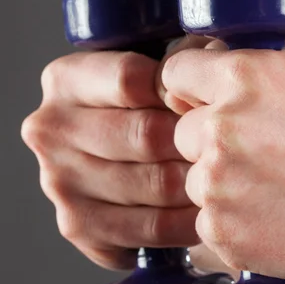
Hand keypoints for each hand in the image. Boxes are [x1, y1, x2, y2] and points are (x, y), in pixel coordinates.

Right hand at [21, 40, 210, 269]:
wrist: (119, 159)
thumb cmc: (147, 108)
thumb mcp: (155, 68)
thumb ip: (182, 59)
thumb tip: (214, 54)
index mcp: (65, 79)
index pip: (131, 79)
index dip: (181, 91)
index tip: (210, 100)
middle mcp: (51, 129)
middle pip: (146, 135)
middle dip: (198, 141)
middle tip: (234, 146)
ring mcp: (59, 180)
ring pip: (155, 184)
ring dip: (201, 183)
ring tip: (231, 177)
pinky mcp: (77, 224)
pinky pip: (149, 229)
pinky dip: (187, 224)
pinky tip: (207, 214)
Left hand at [160, 40, 284, 280]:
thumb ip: (261, 60)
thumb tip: (219, 57)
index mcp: (242, 78)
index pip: (174, 73)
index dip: (188, 89)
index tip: (198, 103)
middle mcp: (221, 129)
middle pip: (181, 132)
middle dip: (209, 141)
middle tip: (256, 155)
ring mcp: (218, 186)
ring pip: (194, 180)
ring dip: (223, 184)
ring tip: (274, 190)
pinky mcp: (224, 233)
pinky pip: (209, 221)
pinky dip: (234, 221)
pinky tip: (275, 217)